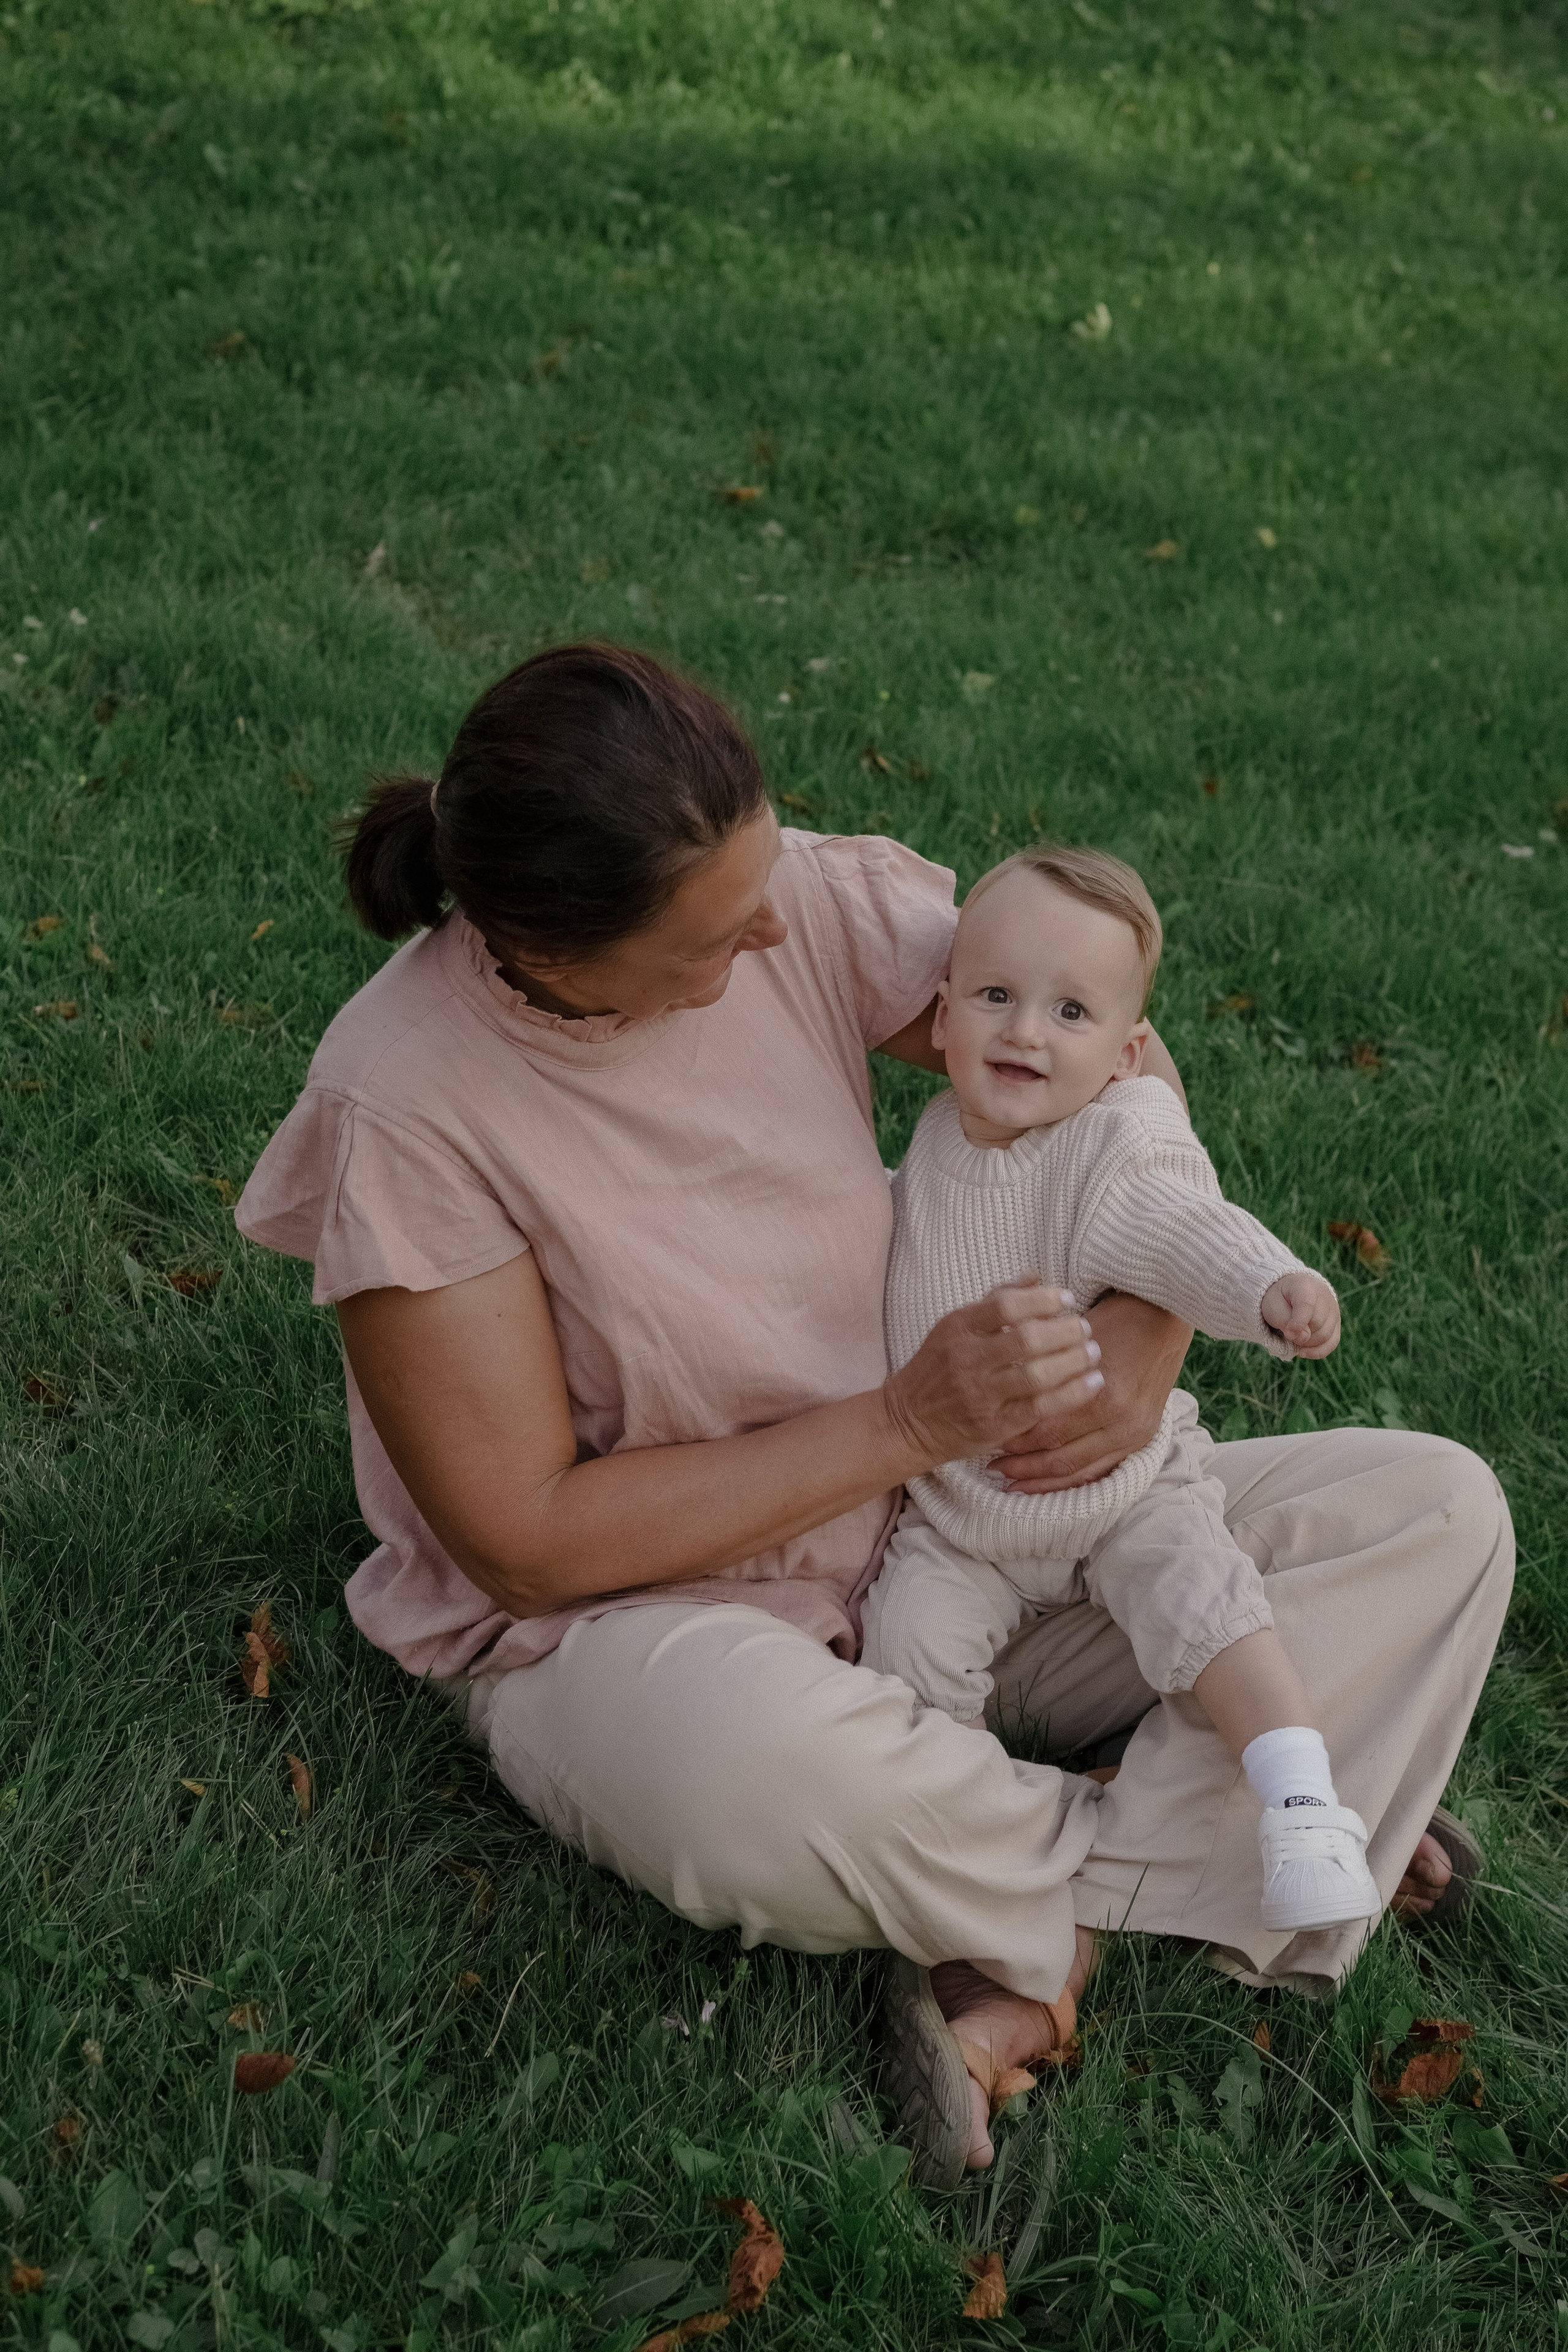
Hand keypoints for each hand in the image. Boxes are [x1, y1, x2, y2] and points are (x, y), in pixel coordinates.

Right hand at [883, 1278, 1103, 1471]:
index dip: (1044, 1299)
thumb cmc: (937, 1369)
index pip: (1007, 1305)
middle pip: (1027, 1339)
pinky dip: (1072, 1394)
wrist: (907, 1422)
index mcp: (958, 1328)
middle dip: (1066, 1331)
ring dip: (1074, 1361)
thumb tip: (1037, 1277)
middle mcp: (967, 1360)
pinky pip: (1041, 1408)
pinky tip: (1093, 1383)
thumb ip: (995, 1300)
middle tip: (1085, 1328)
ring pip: (1037, 1375)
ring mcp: (980, 1395)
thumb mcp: (954, 1327)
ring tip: (1093, 1353)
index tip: (1067, 1299)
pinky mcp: (993, 1426)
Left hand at [993, 1293, 1192, 1493]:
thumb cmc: (1115, 1319)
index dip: (1015, 1438)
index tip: (989, 1439)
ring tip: (1013, 1483)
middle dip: (1024, 1465)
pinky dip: (1072, 1478)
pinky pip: (1101, 1469)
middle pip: (1061, 1455)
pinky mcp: (1142, 1437)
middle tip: (992, 1467)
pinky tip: (1049, 1483)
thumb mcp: (1072, 1341)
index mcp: (1103, 1395)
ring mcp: (1135, 1432)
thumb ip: (1045, 1371)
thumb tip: (1007, 1400)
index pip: (1047, 1429)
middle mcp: (1122, 1421)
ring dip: (1044, 1479)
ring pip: (1079, 1469)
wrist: (1166, 1315)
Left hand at [1261, 1270, 1339, 1357]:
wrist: (1288, 1293)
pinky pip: (1332, 1342)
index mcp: (1305, 1285)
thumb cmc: (1279, 1300)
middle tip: (1287, 1332)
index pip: (1307, 1305)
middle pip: (1317, 1324)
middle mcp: (1324, 1295)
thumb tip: (1304, 1338)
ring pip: (1325, 1336)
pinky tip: (1303, 1352)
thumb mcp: (1272, 1307)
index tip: (1287, 1334)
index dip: (1297, 1323)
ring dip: (1306, 1343)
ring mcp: (1333, 1309)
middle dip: (1299, 1334)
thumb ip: (1286, 1321)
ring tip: (1294, 1336)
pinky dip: (1317, 1351)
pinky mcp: (1336, 1322)